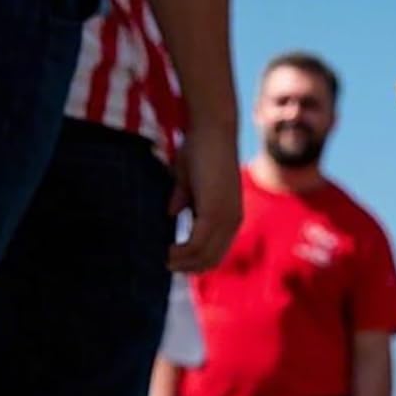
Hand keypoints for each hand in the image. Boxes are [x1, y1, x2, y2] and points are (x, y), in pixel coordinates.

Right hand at [169, 122, 241, 272]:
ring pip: (204, 255)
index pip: (216, 252)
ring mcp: (226, 218)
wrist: (212, 128)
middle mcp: (232, 221)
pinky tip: (166, 251)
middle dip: (188, 267)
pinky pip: (197, 243)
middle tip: (165, 265)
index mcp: (229, 216)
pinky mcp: (215, 212)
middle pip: (212, 260)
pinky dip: (182, 252)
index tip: (173, 261)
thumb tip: (170, 214)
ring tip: (163, 260)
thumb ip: (183, 199)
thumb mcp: (189, 180)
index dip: (195, 261)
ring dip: (182, 262)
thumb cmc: (200, 148)